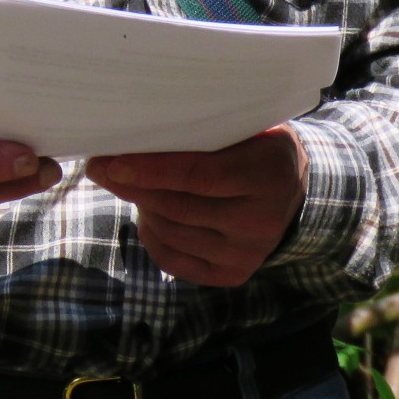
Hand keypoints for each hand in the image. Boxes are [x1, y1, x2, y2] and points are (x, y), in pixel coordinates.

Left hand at [85, 125, 307, 287]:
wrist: (297, 191)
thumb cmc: (257, 145)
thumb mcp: (244, 125)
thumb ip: (204, 126)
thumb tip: (139, 123)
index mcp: (268, 174)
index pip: (198, 175)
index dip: (150, 170)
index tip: (112, 163)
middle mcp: (261, 221)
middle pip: (178, 206)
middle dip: (132, 187)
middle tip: (101, 168)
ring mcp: (248, 253)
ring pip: (171, 232)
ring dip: (141, 207)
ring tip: (127, 184)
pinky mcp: (233, 275)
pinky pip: (174, 260)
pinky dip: (151, 235)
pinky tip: (147, 213)